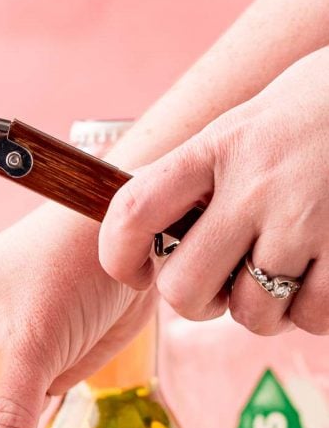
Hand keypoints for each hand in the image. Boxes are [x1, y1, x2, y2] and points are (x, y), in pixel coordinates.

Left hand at [98, 47, 328, 336]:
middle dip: (200, 301)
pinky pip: (312, 317)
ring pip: (251, 314)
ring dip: (263, 308)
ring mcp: (305, 218)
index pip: (134, 211)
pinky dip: (313, 312)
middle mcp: (255, 183)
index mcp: (218, 146)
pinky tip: (322, 275)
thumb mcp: (247, 122)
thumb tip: (145, 229)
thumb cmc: (319, 110)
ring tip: (285, 271)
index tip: (138, 269)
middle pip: (184, 290)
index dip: (120, 257)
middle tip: (224, 281)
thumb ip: (198, 172)